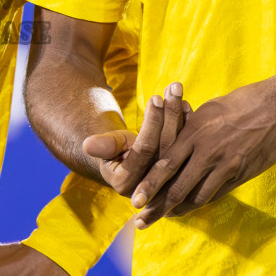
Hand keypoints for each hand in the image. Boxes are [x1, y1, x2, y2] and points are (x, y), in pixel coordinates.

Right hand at [82, 83, 187, 197]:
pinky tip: (186, 103)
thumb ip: (102, 145)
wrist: (123, 162)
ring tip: (177, 90)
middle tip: (173, 88)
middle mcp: (150, 187)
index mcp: (127, 183)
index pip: (145, 149)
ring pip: (177, 145)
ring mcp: (167, 182)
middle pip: (165, 146)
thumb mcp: (105, 145)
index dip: (151, 123)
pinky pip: (186, 147)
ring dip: (179, 114)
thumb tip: (88, 146)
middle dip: (169, 114)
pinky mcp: (179, 174)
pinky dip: (187, 123)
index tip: (156, 98)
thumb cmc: (112, 149)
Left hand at [134, 78, 275, 224]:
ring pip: (198, 196)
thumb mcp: (208, 110)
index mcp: (195, 132)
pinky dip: (202, 202)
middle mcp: (208, 152)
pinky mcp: (242, 174)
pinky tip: (192, 206)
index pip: (165, 165)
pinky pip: (217, 193)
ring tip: (165, 217)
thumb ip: (189, 128)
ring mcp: (227, 165)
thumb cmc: (242, 102)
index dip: (149, 185)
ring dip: (179, 209)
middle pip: (178, 187)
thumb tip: (173, 141)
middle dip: (158, 208)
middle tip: (142, 221)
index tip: (135, 200)